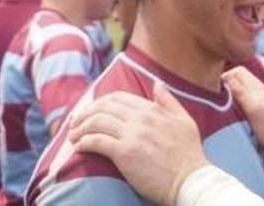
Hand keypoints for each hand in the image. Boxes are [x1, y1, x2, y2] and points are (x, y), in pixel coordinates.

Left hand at [68, 82, 206, 205]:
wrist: (190, 180)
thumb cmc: (189, 154)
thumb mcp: (185, 120)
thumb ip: (169, 101)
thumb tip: (158, 84)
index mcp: (153, 109)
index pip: (118, 98)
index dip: (100, 103)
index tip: (91, 111)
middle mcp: (141, 118)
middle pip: (104, 107)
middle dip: (86, 113)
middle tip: (76, 123)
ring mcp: (133, 135)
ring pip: (97, 122)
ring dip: (80, 128)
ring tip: (73, 136)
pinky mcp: (125, 154)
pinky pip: (96, 142)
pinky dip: (83, 142)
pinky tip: (79, 147)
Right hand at [222, 66, 263, 154]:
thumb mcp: (253, 108)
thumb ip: (240, 91)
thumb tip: (226, 76)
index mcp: (258, 87)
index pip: (238, 71)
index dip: (225, 77)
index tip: (215, 90)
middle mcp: (260, 91)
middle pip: (239, 80)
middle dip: (227, 86)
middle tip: (217, 99)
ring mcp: (262, 100)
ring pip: (242, 90)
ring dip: (232, 96)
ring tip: (224, 107)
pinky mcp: (263, 111)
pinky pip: (247, 101)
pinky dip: (239, 104)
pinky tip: (235, 115)